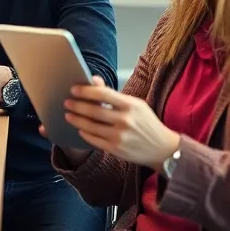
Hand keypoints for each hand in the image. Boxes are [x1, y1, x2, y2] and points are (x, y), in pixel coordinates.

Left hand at [63, 75, 180, 168]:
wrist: (163, 149)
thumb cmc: (147, 123)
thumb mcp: (136, 105)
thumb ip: (114, 95)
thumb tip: (94, 81)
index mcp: (130, 105)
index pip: (103, 93)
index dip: (85, 90)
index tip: (74, 89)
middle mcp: (124, 120)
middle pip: (93, 110)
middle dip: (76, 105)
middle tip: (67, 102)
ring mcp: (119, 136)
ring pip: (90, 126)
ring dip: (76, 119)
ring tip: (68, 114)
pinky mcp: (115, 149)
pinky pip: (93, 140)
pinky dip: (84, 133)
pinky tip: (80, 129)